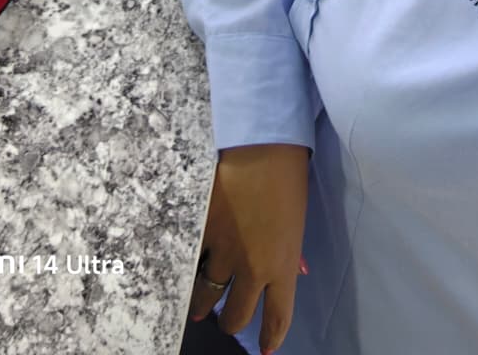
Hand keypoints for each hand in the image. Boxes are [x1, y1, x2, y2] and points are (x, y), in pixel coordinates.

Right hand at [190, 143, 310, 353]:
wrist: (261, 143)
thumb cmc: (288, 175)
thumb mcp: (297, 219)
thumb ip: (291, 251)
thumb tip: (296, 272)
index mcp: (282, 266)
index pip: (277, 318)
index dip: (270, 338)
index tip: (266, 348)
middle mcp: (251, 269)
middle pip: (236, 316)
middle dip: (230, 321)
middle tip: (224, 318)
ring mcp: (220, 252)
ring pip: (205, 295)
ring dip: (202, 301)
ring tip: (199, 304)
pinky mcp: (197, 232)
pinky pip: (187, 262)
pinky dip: (185, 266)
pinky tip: (180, 267)